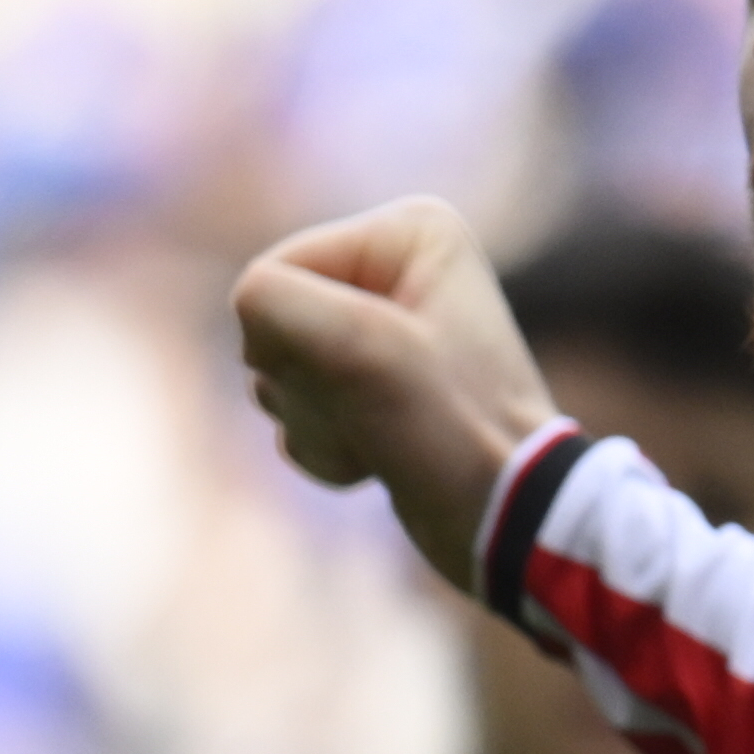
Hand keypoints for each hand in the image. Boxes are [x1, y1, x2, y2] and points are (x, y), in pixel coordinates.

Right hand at [231, 198, 556, 586]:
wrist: (505, 522)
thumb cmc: (449, 430)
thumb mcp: (357, 347)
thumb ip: (272, 304)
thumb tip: (248, 313)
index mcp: (408, 231)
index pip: (273, 275)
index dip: (295, 341)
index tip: (371, 377)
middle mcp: (396, 271)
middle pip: (272, 325)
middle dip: (309, 386)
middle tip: (381, 411)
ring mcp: (380, 333)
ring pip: (277, 373)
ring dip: (314, 422)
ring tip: (384, 435)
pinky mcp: (371, 389)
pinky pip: (298, 411)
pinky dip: (324, 446)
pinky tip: (378, 457)